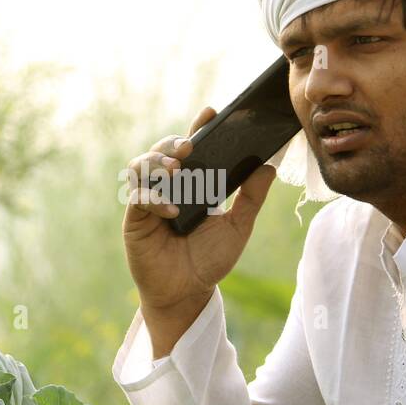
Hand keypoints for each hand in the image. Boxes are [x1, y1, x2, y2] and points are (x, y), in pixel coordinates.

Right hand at [122, 105, 276, 356]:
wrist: (189, 293)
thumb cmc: (209, 260)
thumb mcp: (238, 227)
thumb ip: (251, 198)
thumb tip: (270, 167)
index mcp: (192, 183)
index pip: (192, 147)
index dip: (198, 126)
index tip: (210, 112)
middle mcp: (168, 187)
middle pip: (162, 150)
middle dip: (174, 142)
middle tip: (190, 145)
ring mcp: (149, 201)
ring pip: (141, 166)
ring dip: (158, 162)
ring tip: (177, 169)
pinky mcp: (135, 220)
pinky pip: (138, 198)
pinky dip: (154, 198)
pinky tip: (172, 209)